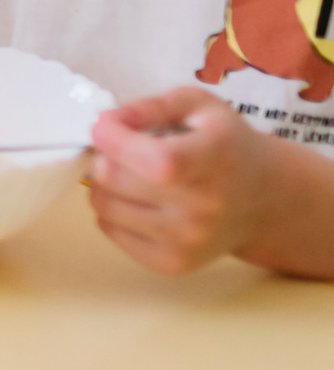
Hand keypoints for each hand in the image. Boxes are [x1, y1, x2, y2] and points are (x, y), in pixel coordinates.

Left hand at [89, 87, 282, 274]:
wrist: (265, 200)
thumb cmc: (226, 145)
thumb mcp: (199, 106)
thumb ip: (150, 106)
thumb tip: (105, 123)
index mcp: (215, 160)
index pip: (154, 160)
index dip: (115, 139)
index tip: (106, 126)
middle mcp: (204, 208)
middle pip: (112, 178)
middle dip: (104, 156)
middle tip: (122, 151)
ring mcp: (187, 241)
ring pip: (102, 204)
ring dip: (105, 184)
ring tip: (132, 175)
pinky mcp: (171, 263)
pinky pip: (108, 229)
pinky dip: (112, 211)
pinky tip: (139, 200)